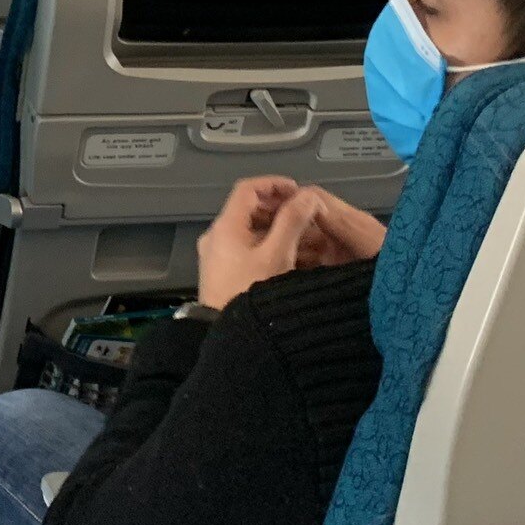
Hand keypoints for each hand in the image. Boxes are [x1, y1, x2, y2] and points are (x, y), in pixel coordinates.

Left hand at [194, 177, 384, 309]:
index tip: (298, 191)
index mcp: (225, 227)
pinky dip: (270, 248)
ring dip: (279, 231)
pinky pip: (248, 251)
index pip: (247, 189)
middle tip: (306, 216)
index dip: (274, 184)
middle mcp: (216, 238)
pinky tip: (294, 260)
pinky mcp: (224, 275)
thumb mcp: (277, 255)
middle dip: (281, 210)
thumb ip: (292, 222)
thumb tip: (307, 196)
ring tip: (308, 239)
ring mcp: (218, 257)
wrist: (229, 340)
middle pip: (249, 210)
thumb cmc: (251, 293)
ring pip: (251, 232)